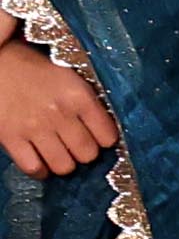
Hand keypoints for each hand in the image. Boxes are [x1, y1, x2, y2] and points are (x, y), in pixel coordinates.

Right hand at [0, 42, 117, 178]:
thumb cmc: (33, 68)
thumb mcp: (69, 77)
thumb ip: (86, 102)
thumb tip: (102, 130)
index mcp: (78, 96)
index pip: (107, 136)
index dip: (104, 140)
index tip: (98, 139)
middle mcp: (59, 114)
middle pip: (87, 154)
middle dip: (85, 154)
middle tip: (77, 147)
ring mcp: (34, 127)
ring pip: (63, 166)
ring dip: (64, 164)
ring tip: (60, 155)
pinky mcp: (10, 137)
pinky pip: (33, 167)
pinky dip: (39, 171)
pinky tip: (40, 164)